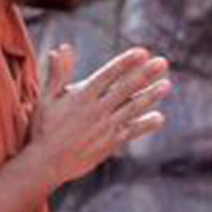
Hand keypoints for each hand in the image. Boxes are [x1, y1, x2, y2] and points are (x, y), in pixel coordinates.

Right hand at [29, 44, 169, 186]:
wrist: (46, 163)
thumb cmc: (44, 129)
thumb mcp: (46, 98)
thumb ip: (57, 73)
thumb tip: (62, 48)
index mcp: (81, 96)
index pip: (108, 75)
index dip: (125, 63)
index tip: (142, 52)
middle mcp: (96, 110)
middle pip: (125, 89)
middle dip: (145, 75)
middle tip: (163, 63)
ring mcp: (105, 127)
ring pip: (132, 109)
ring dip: (151, 96)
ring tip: (167, 85)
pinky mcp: (110, 143)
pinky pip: (131, 132)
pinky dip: (145, 125)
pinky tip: (159, 118)